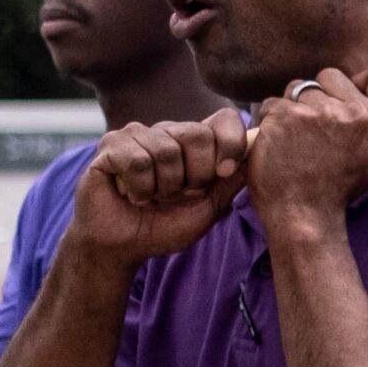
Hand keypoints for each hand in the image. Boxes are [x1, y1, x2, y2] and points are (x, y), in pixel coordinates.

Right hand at [69, 113, 251, 263]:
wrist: (125, 246)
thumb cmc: (166, 225)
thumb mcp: (210, 207)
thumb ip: (232, 180)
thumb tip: (257, 150)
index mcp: (195, 141)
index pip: (225, 119)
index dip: (231, 144)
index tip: (224, 173)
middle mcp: (167, 131)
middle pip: (198, 135)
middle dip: (195, 176)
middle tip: (179, 195)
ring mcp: (136, 135)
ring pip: (166, 151)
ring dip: (164, 187)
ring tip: (154, 197)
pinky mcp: (110, 147)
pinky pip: (137, 162)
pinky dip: (140, 188)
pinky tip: (133, 195)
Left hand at [246, 68, 367, 239]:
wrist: (302, 213)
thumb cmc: (341, 186)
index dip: (361, 81)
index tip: (349, 96)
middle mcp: (354, 113)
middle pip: (332, 76)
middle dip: (320, 94)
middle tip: (317, 126)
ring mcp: (317, 112)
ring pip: (298, 87)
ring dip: (293, 107)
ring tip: (295, 137)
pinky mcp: (284, 115)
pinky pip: (273, 103)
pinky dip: (271, 119)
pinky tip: (277, 142)